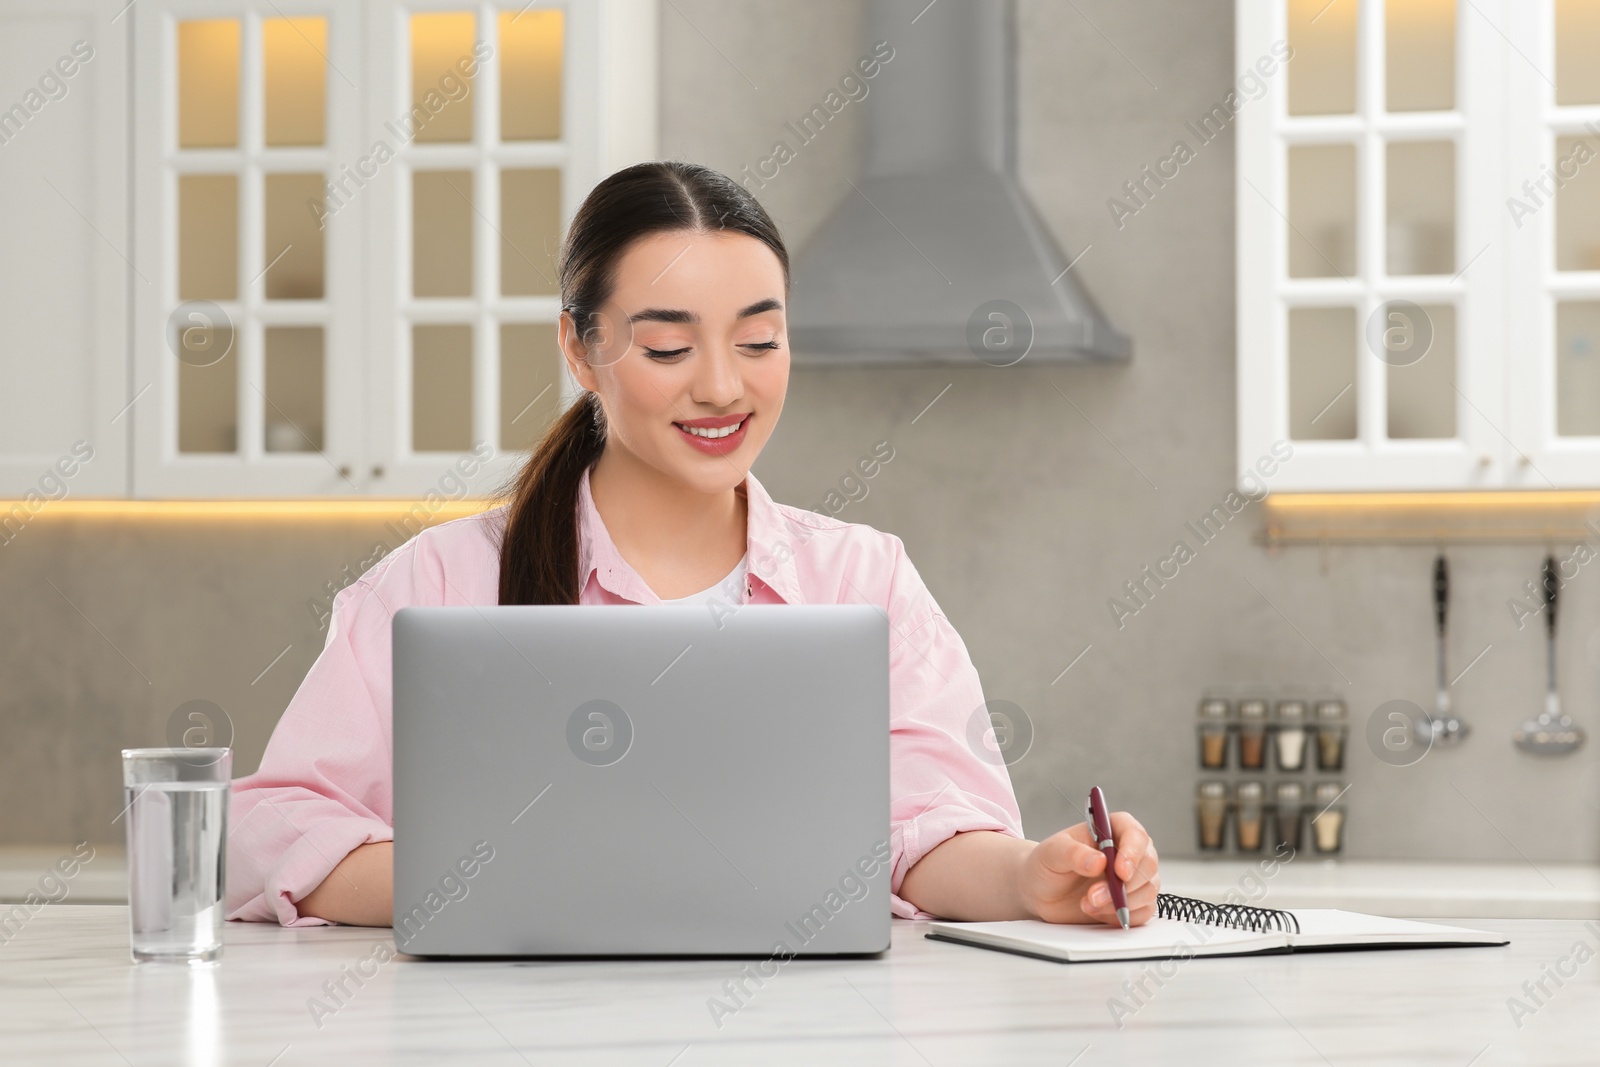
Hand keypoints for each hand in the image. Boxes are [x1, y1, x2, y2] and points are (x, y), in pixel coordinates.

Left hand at [1015, 812, 1159, 925]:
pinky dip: (1122, 915)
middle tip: (1093, 895)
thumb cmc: (1047, 865)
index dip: (1132, 853)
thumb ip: (1073, 854)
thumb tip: (1099, 861)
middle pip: (1148, 864)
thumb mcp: (1051, 854)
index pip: (1135, 834)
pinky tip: (1097, 912)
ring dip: (1119, 902)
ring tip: (1087, 903)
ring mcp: (1133, 878)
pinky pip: (1143, 912)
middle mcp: (1127, 851)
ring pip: (1147, 890)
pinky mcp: (1132, 902)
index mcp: (1111, 829)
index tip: (1119, 871)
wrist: (1041, 892)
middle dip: (1122, 885)